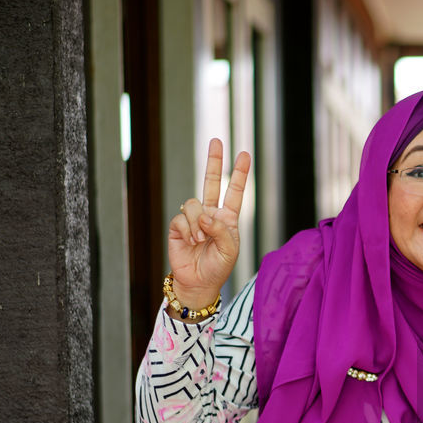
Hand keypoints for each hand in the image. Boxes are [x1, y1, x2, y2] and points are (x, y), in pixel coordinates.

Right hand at [167, 138, 250, 309]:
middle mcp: (211, 214)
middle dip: (214, 161)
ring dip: (198, 222)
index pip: (234, 192)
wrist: (198, 282)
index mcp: (228, 219)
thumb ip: (221, 230)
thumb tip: (204, 214)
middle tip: (216, 140)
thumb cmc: (218, 267)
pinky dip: (189, 229)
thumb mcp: (229, 250)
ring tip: (200, 240)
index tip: (244, 155)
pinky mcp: (178, 225)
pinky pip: (182, 217)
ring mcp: (194, 219)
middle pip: (211, 182)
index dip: (239, 174)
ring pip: (194, 204)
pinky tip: (192, 241)